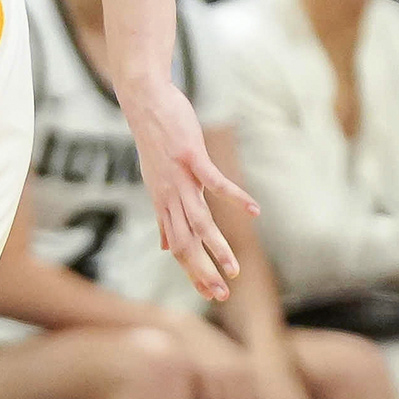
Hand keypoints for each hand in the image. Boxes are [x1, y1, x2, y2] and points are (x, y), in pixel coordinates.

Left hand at [122, 75, 250, 302]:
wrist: (144, 103)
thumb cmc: (154, 142)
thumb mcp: (156, 184)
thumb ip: (164, 217)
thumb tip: (164, 247)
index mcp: (164, 204)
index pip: (179, 247)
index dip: (193, 272)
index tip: (210, 294)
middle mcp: (170, 197)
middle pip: (187, 243)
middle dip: (204, 271)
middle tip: (221, 296)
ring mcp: (180, 179)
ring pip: (200, 222)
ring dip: (219, 247)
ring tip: (235, 269)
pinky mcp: (191, 158)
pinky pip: (216, 183)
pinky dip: (235, 198)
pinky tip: (254, 211)